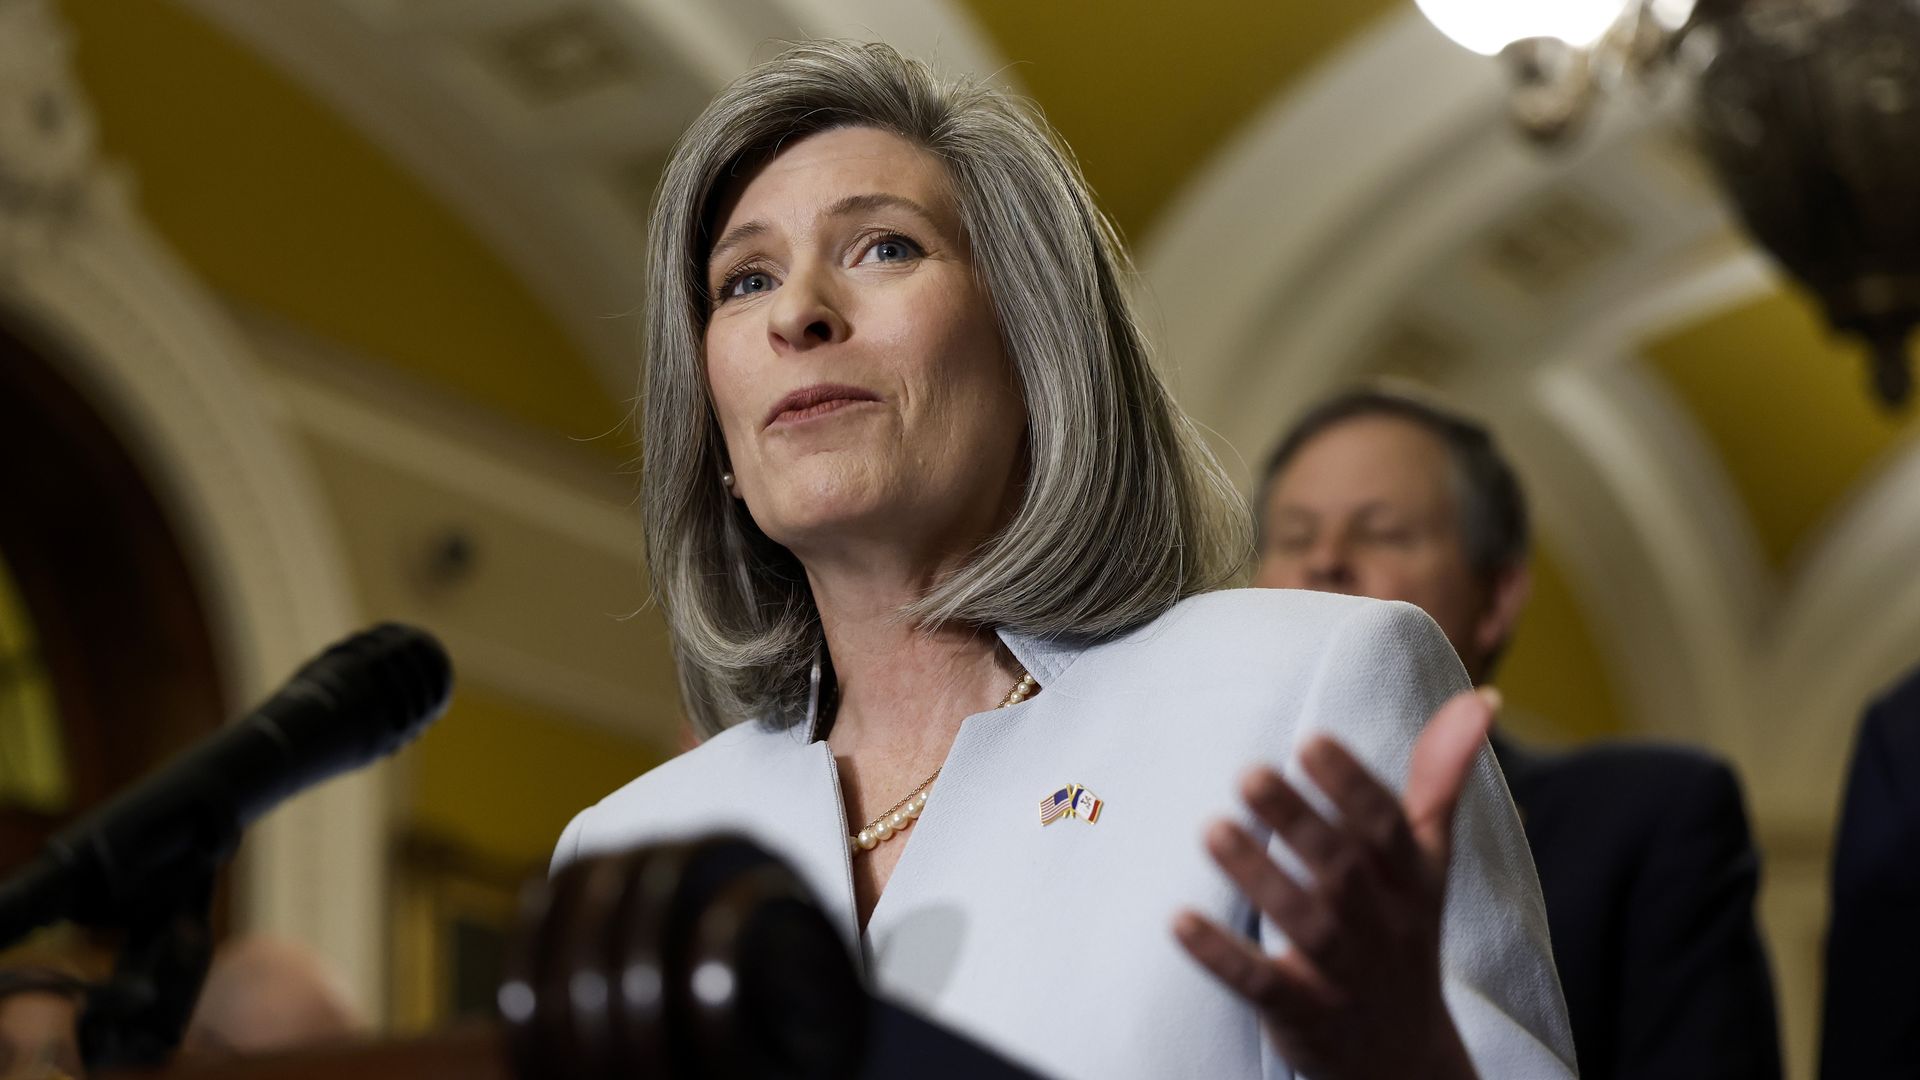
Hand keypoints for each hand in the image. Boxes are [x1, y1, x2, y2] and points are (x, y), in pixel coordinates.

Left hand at [1173, 689, 1495, 1079]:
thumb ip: (1440, 781)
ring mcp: (1344, 975)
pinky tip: (1178, 920)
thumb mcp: (1429, 862)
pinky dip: (1222, 956)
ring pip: (1304, 925)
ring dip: (1258, 877)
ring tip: (1211, 830)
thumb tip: (1479, 698)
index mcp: (1413, 881)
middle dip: (1298, 822)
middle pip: (1342, 871)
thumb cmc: (1404, 932)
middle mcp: (1383, 926)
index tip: (1310, 739)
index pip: (1388, 828)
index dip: (1352, 785)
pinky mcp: (1303, 1016)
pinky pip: (1262, 986)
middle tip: (1247, 774)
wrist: (1404, 1059)